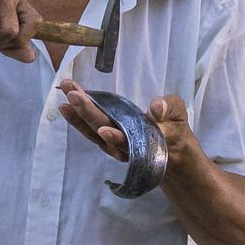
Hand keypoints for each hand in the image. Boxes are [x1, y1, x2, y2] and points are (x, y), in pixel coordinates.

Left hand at [58, 83, 194, 172]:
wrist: (170, 152)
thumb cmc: (174, 130)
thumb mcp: (179, 115)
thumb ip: (170, 109)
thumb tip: (155, 108)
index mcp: (144, 140)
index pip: (129, 139)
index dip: (116, 137)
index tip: (104, 130)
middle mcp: (125, 146)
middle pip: (104, 130)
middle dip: (88, 112)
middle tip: (74, 94)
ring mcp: (113, 144)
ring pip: (92, 131)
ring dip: (78, 113)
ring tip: (67, 92)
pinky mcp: (106, 139)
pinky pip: (89, 131)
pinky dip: (77, 119)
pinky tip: (66, 105)